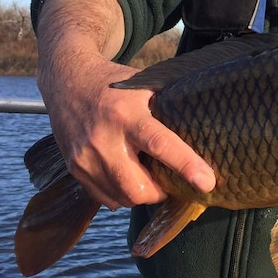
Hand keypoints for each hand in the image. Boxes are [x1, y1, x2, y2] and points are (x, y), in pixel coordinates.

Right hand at [35, 0, 214, 210]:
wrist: (67, 79)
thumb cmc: (115, 83)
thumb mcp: (145, 86)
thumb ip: (170, 109)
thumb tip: (211, 127)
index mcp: (125, 114)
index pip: (160, 145)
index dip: (186, 166)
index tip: (208, 182)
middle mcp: (102, 139)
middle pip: (138, 188)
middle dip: (161, 191)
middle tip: (171, 180)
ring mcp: (84, 157)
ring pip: (123, 198)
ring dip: (143, 194)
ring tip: (152, 177)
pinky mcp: (75, 169)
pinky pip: (106, 198)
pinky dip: (123, 194)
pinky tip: (130, 176)